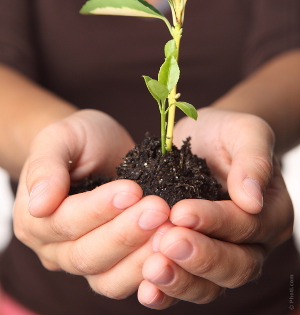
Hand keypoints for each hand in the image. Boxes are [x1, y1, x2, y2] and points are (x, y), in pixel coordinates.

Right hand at [14, 109, 169, 297]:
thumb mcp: (60, 137)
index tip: (132, 190)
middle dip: (125, 234)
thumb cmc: (78, 139)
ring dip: (140, 257)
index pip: (65, 222)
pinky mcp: (111, 266)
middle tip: (159, 210)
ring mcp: (82, 261)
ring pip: (107, 279)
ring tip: (170, 230)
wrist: (97, 148)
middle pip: (86, 255)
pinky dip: (148, 271)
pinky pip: (126, 281)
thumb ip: (46, 166)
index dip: (98, 209)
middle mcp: (53, 248)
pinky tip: (172, 250)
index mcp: (34, 217)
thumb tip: (39, 205)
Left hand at [137, 108, 292, 307]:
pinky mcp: (195, 260)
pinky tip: (146, 289)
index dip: (215, 222)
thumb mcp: (245, 131)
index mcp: (271, 212)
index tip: (180, 212)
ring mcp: (224, 255)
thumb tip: (253, 198)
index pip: (247, 226)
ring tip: (152, 269)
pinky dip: (168, 292)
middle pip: (236, 265)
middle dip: (200, 257)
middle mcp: (253, 242)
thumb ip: (254, 159)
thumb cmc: (226, 133)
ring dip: (181, 280)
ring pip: (211, 286)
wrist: (205, 139)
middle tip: (165, 242)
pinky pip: (187, 285)